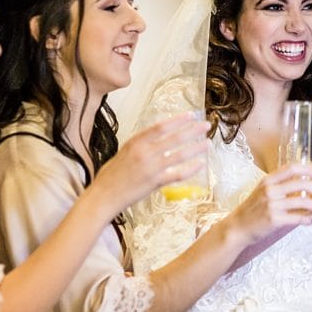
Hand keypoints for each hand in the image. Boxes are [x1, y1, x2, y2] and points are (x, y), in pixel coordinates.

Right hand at [95, 112, 209, 206]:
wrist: (103, 195)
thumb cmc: (111, 175)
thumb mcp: (124, 152)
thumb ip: (140, 145)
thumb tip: (157, 138)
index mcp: (135, 142)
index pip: (161, 126)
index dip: (178, 120)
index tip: (191, 115)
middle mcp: (144, 153)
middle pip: (174, 138)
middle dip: (192, 131)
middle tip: (206, 125)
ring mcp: (151, 168)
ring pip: (179, 155)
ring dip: (195, 148)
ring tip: (207, 143)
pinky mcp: (155, 183)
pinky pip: (177, 174)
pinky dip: (190, 169)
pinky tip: (200, 164)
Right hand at [222, 163, 311, 242]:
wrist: (237, 227)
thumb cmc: (251, 210)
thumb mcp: (261, 191)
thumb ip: (278, 185)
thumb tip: (301, 183)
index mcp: (268, 181)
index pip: (292, 168)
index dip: (308, 169)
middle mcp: (270, 190)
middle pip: (301, 183)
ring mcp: (272, 205)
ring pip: (303, 202)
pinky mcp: (275, 220)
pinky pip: (298, 218)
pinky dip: (307, 219)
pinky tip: (310, 221)